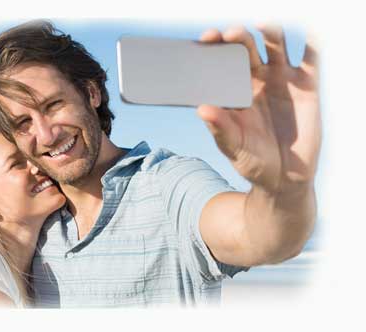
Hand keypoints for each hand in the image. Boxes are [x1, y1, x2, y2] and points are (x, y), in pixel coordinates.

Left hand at [197, 25, 320, 192]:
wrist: (283, 178)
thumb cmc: (252, 161)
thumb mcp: (234, 147)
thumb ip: (220, 128)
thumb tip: (202, 109)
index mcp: (233, 91)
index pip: (221, 64)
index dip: (214, 50)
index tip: (207, 39)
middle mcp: (255, 81)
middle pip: (246, 50)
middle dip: (237, 39)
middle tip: (231, 34)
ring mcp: (281, 80)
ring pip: (275, 47)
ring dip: (270, 33)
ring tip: (263, 25)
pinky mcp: (307, 85)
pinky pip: (311, 58)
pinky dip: (313, 43)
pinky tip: (311, 30)